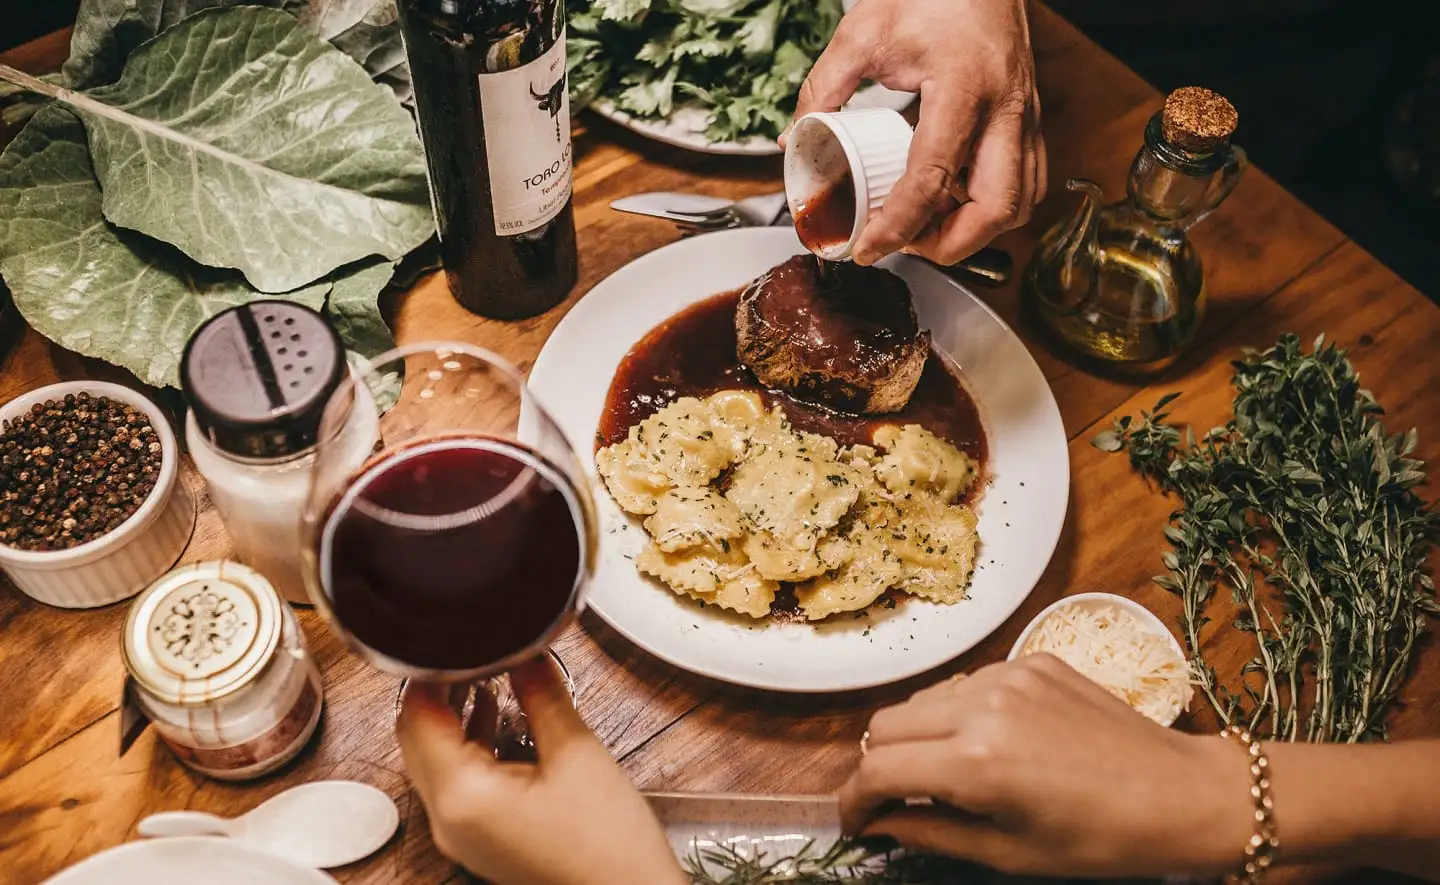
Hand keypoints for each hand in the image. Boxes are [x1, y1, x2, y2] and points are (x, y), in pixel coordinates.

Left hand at [397, 659, 686, 884]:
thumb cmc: (608, 847)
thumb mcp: (577, 752)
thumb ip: (542, 694)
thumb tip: (525, 651)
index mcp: (462, 796)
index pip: (417, 715)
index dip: (434, 671)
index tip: (460, 641)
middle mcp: (448, 819)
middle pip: (416, 738)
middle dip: (440, 691)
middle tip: (474, 653)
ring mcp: (461, 834)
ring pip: (434, 760)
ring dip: (454, 718)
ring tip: (487, 677)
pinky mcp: (480, 839)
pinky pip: (456, 783)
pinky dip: (469, 747)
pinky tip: (499, 720)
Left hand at [790, 0, 1045, 265]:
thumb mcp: (863, 33)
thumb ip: (824, 87)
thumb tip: (793, 139)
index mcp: (962, 87)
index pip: (932, 177)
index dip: (899, 226)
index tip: (869, 249)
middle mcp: (1005, 108)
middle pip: (998, 208)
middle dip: (952, 244)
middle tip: (908, 245)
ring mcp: (1025, 117)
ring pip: (1021, 203)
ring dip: (977, 230)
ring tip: (929, 225)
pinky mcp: (1030, 121)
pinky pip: (1028, 183)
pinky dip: (993, 206)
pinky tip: (955, 199)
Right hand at [839, 655, 1253, 876]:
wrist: (1181, 793)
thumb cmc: (1100, 839)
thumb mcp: (1008, 852)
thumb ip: (929, 833)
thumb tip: (881, 826)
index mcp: (976, 762)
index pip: (878, 770)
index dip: (855, 802)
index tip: (856, 824)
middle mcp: (982, 706)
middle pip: (886, 725)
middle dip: (880, 766)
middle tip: (896, 802)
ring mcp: (1007, 675)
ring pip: (923, 700)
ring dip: (917, 737)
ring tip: (945, 774)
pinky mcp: (1031, 660)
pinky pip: (966, 684)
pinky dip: (958, 714)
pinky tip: (990, 743)